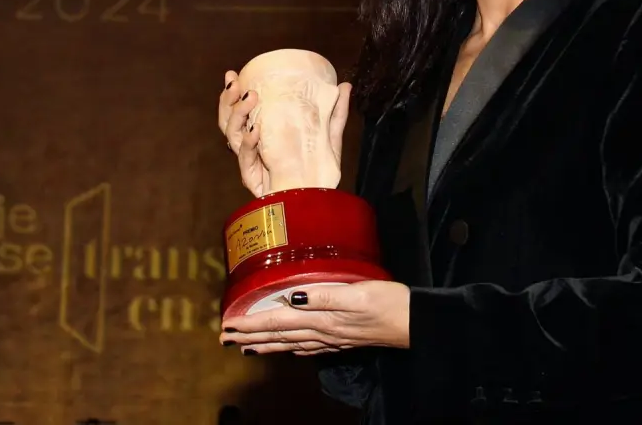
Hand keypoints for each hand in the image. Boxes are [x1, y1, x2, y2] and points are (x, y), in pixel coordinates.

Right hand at [217, 71, 352, 197]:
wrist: (319, 202)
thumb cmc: (320, 171)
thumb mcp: (329, 138)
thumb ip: (334, 113)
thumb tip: (344, 85)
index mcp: (264, 134)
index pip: (241, 111)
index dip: (233, 94)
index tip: (234, 75)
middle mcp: (252, 147)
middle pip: (228, 121)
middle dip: (228, 101)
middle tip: (236, 84)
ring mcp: (251, 163)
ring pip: (231, 135)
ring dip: (238, 114)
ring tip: (251, 98)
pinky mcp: (253, 179)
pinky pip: (245, 158)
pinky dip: (248, 143)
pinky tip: (255, 131)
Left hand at [218, 281, 409, 354]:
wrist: (416, 323)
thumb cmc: (389, 303)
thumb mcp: (356, 293)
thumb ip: (323, 295)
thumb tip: (291, 296)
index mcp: (321, 318)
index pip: (276, 321)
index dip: (250, 324)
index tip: (228, 326)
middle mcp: (322, 332)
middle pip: (278, 335)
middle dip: (250, 337)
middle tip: (226, 339)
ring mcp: (332, 339)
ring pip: (290, 343)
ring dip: (266, 344)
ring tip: (247, 347)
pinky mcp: (343, 340)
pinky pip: (308, 346)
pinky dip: (291, 347)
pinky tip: (288, 348)